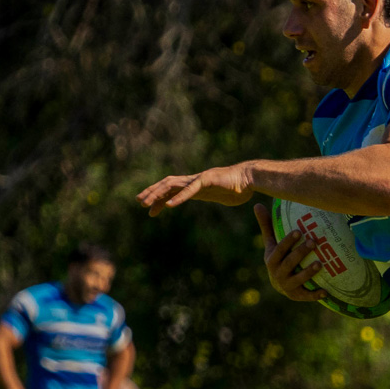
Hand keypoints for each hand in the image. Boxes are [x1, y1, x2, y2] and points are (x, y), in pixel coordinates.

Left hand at [137, 164, 253, 214]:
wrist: (250, 178)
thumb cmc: (238, 188)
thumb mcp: (220, 196)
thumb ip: (213, 197)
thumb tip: (217, 200)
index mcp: (195, 185)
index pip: (171, 190)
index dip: (158, 198)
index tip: (149, 210)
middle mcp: (193, 180)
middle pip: (167, 184)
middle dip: (152, 192)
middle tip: (139, 202)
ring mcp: (199, 179)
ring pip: (172, 185)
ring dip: (158, 194)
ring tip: (147, 204)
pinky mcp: (207, 181)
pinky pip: (190, 190)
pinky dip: (179, 198)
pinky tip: (169, 206)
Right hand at [254, 203, 327, 302]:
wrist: (279, 284)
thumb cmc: (277, 257)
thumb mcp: (271, 243)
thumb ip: (267, 226)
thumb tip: (257, 204)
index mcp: (271, 259)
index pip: (279, 249)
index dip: (288, 241)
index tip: (299, 231)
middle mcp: (277, 274)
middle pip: (289, 263)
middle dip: (300, 253)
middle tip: (314, 242)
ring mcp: (287, 286)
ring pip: (298, 279)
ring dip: (308, 272)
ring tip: (320, 263)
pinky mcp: (296, 296)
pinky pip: (306, 296)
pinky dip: (315, 295)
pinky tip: (326, 291)